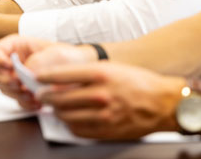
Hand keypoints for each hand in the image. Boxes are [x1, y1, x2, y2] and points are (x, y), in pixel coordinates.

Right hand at [0, 34, 95, 109]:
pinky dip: (26, 103)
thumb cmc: (67, 56)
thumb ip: (35, 62)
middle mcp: (14, 63)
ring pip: (4, 89)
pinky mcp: (25, 93)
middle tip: (19, 83)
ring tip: (31, 93)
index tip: (8, 65)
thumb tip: (23, 75)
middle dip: (6, 80)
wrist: (81, 70)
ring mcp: (18, 79)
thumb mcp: (52, 53)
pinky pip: (18, 101)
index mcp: (16, 47)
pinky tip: (37, 101)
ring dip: (16, 93)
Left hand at [36, 62, 182, 140]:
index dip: (44, 77)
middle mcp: (101, 94)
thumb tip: (61, 78)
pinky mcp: (107, 131)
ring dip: (56, 112)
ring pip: (66, 116)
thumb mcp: (113, 68)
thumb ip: (87, 74)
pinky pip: (78, 130)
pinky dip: (70, 125)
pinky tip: (70, 119)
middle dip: (46, 97)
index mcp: (101, 74)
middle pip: (60, 98)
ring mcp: (104, 115)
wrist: (164, 103)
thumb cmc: (140, 83)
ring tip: (54, 107)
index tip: (36, 78)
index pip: (62, 74)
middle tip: (41, 95)